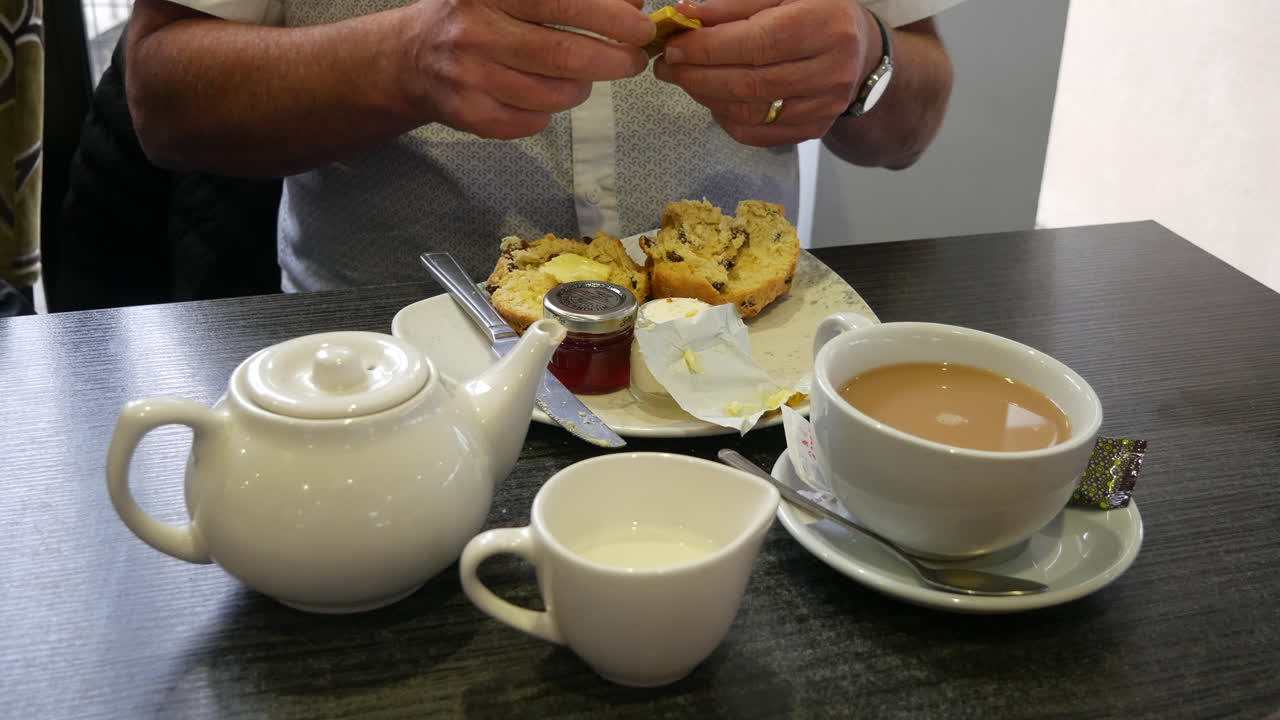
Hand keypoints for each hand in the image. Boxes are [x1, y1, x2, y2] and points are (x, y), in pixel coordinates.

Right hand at [404, 0, 653, 138]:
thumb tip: (631, 6)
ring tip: (584, 76)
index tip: (641, 27)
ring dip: (582, 87)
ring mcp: (468, 76)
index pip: (560, 2)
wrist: (410, 57)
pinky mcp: (468, 115)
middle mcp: (474, 30)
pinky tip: (542, 95)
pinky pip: (533, 122)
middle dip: (612, 60)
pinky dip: (550, 111)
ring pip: (553, 94)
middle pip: (562, 54)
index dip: (609, 17)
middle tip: (634, 60)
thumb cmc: (477, 15)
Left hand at [653, 0, 879, 145]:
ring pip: (751, 112)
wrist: (858, 49)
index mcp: (826, 24)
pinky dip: (726, 118)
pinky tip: (711, 98)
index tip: (675, 46)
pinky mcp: (814, 129)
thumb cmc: (815, 12)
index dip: (710, 48)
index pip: (758, 42)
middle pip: (751, 83)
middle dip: (698, 75)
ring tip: (683, 79)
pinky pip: (758, 133)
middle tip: (667, 66)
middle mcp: (832, 70)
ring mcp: (825, 106)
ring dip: (706, 97)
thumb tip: (687, 15)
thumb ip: (735, 4)